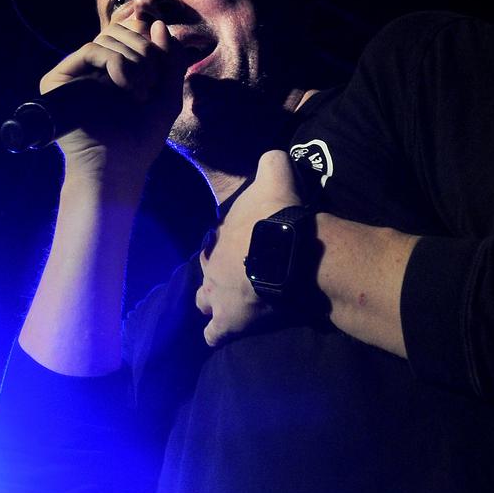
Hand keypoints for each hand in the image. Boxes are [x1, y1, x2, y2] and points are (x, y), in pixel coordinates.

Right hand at [38, 20, 187, 184]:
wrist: (118, 164)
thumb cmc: (141, 138)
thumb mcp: (168, 95)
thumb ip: (170, 59)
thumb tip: (157, 23)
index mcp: (117, 69)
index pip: (132, 32)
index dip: (150, 41)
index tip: (160, 72)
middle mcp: (94, 69)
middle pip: (120, 30)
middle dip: (145, 51)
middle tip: (151, 84)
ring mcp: (76, 73)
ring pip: (107, 37)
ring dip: (134, 60)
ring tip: (140, 92)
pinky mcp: (58, 79)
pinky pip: (91, 49)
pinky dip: (116, 63)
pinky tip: (125, 87)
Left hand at [196, 151, 303, 345]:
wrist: (290, 251)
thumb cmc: (279, 214)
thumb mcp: (276, 174)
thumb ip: (271, 163)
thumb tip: (272, 156)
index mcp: (219, 236)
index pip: (212, 242)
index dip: (224, 244)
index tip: (241, 245)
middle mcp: (211, 267)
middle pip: (205, 273)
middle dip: (216, 276)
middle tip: (236, 277)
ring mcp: (217, 296)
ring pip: (203, 304)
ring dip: (214, 304)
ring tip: (231, 305)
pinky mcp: (230, 322)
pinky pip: (214, 335)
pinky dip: (218, 334)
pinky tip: (227, 333)